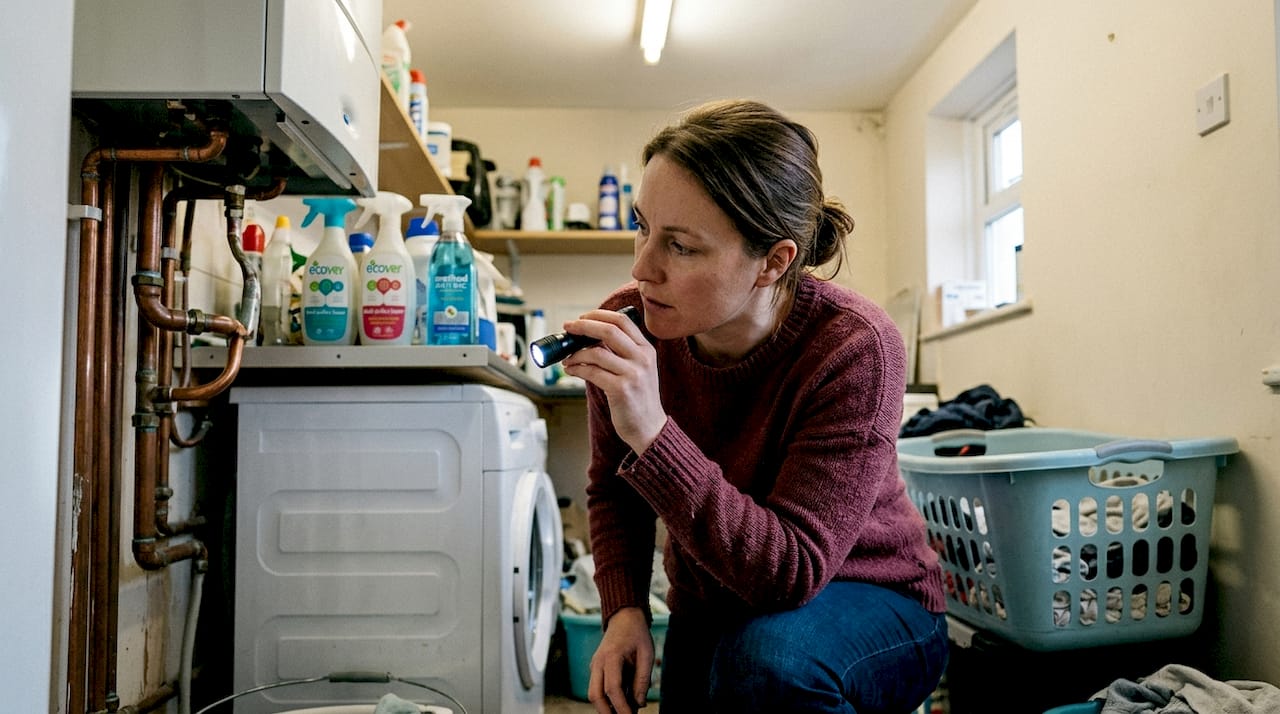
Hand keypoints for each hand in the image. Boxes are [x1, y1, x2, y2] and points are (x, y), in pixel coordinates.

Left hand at [560, 309, 664, 453]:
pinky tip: (571, 370)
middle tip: (568, 327)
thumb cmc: (637, 398)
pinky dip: (577, 369)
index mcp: (647, 349)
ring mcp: (633, 374)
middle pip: (609, 330)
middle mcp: (643, 358)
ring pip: (597, 353)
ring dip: (576, 353)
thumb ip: (619, 352)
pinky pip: (592, 372)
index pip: (622, 321)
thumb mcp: (637, 369)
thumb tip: (588, 337)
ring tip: (567, 358)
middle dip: (583, 326)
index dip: (599, 315)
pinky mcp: (621, 389)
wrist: (649, 427)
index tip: (582, 317)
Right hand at [588, 607, 654, 712]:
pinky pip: (596, 688)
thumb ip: (642, 679)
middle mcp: (598, 662)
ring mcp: (594, 665)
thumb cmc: (637, 634)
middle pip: (595, 695)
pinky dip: (606, 699)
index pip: (612, 689)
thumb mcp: (647, 654)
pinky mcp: (596, 668)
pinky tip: (622, 703)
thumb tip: (639, 704)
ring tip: (625, 712)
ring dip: (605, 708)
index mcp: (611, 656)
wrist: (624, 617)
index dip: (621, 707)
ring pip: (592, 694)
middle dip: (607, 713)